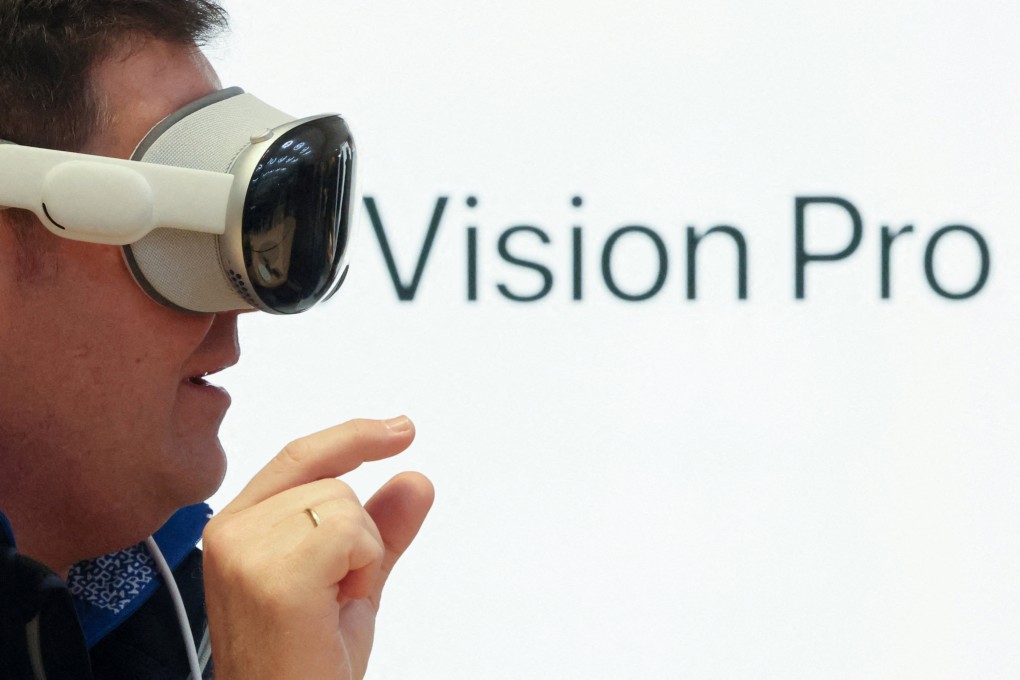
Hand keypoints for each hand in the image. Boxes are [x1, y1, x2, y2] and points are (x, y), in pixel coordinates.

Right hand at [201, 417, 433, 678]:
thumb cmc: (304, 663)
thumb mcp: (351, 583)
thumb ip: (379, 527)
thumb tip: (414, 480)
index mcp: (239, 527)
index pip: (300, 456)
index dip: (353, 437)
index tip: (400, 429)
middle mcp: (231, 532)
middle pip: (333, 481)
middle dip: (356, 535)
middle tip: (331, 594)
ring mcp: (245, 551)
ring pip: (343, 501)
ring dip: (358, 555)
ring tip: (327, 604)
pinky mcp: (272, 575)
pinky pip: (348, 527)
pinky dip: (360, 565)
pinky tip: (332, 605)